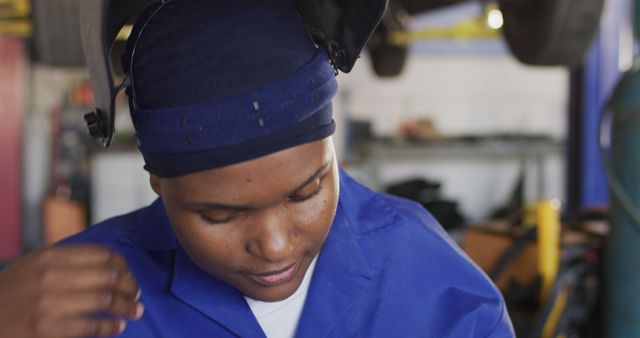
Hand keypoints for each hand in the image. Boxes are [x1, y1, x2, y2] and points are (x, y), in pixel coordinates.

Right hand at [0, 245, 142, 337]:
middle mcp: (51, 276)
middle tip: (136, 294)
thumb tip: (109, 262)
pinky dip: (111, 326)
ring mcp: (49, 303)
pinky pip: (92, 326)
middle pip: (109, 276)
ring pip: (106, 300)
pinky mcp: (46, 329)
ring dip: (128, 306)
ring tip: (136, 310)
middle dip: (130, 285)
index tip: (128, 273)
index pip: (102, 254)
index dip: (123, 264)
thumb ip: (65, 260)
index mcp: (50, 256)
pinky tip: (118, 326)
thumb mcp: (33, 265)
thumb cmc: (10, 293)